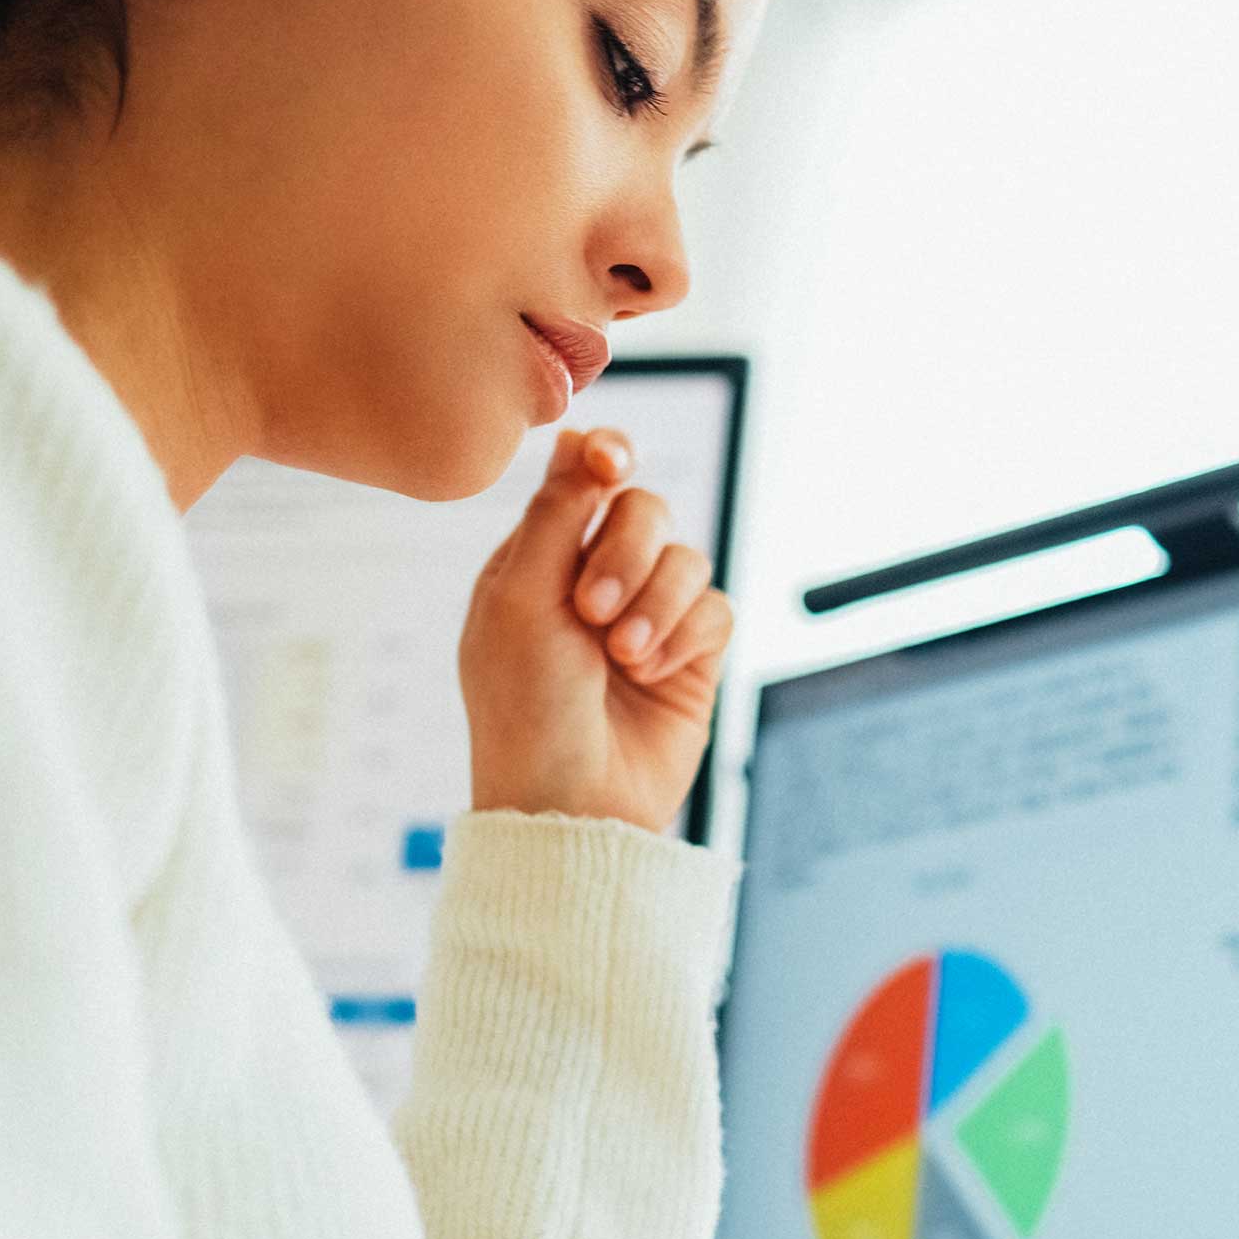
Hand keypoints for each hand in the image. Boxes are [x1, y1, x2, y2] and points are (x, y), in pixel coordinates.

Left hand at [459, 426, 732, 831]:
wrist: (569, 805)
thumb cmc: (524, 707)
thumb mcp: (521, 600)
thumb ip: (557, 513)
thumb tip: (579, 433)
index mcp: (537, 561)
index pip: (584, 479)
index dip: (606, 460)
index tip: (612, 465)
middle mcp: (594, 582)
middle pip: (644, 510)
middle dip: (627, 552)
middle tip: (592, 610)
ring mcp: (646, 619)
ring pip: (687, 559)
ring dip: (656, 603)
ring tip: (623, 656)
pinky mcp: (692, 658)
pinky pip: (716, 609)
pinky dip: (685, 636)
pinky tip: (652, 674)